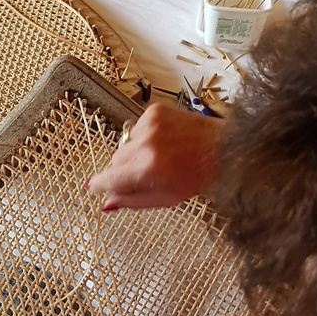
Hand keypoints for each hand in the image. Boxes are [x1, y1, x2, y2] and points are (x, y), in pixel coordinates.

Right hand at [86, 103, 222, 210]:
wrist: (223, 147)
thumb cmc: (198, 175)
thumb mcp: (166, 198)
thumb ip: (132, 200)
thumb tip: (107, 203)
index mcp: (149, 169)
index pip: (109, 178)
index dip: (99, 184)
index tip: (93, 187)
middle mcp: (146, 144)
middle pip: (115, 161)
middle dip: (125, 170)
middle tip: (145, 174)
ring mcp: (149, 125)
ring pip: (125, 145)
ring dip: (136, 153)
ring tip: (159, 156)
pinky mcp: (153, 112)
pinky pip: (135, 130)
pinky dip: (145, 138)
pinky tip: (163, 142)